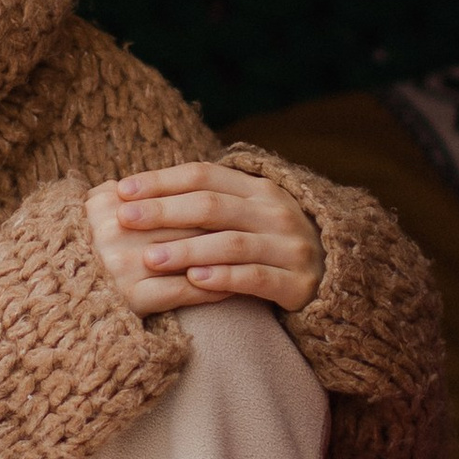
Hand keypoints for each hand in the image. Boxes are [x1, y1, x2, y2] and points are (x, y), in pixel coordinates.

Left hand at [86, 164, 323, 317]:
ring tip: (151, 258)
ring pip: (231, 243)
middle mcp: (275, 211)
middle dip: (163, 211)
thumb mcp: (245, 214)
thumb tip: (138, 195)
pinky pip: (256, 278)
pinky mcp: (297, 282)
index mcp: (258, 188)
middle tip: (124, 219)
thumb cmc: (268, 246)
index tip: (122, 190)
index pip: (203, 176)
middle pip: (212, 205)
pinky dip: (224, 278)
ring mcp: (289, 246)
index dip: (161, 181)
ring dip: (187, 249)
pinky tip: (195, 281)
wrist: (335, 278)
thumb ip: (206, 203)